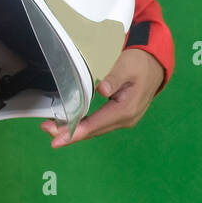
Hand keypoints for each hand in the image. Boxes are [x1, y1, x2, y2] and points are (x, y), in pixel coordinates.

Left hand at [39, 47, 164, 146]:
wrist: (154, 65)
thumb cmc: (139, 63)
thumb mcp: (126, 65)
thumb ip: (113, 78)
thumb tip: (102, 90)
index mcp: (126, 109)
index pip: (96, 124)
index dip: (75, 132)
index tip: (57, 139)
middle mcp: (125, 119)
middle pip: (93, 130)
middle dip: (69, 133)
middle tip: (46, 130)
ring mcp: (123, 120)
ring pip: (95, 129)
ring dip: (74, 130)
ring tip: (52, 128)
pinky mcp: (119, 116)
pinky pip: (99, 124)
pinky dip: (83, 125)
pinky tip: (70, 123)